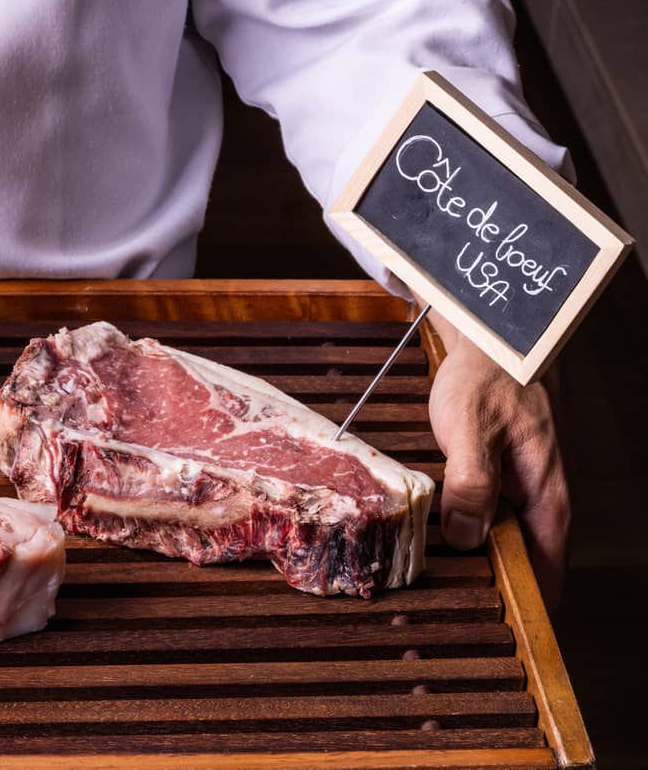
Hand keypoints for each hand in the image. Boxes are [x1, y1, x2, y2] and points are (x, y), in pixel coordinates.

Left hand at [426, 312, 568, 606]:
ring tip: (426, 588)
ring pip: (496, 545)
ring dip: (466, 565)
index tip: (489, 630)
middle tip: (440, 613)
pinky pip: (479, 521)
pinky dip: (456, 535)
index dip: (521, 608)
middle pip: (519, 566)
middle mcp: (536, 503)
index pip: (546, 574)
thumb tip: (466, 537)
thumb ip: (471, 482)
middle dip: (486, 591)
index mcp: (544, 500)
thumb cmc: (486, 381)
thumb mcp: (472, 430)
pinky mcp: (493, 481)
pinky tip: (424, 542)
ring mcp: (516, 493)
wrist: (488, 340)